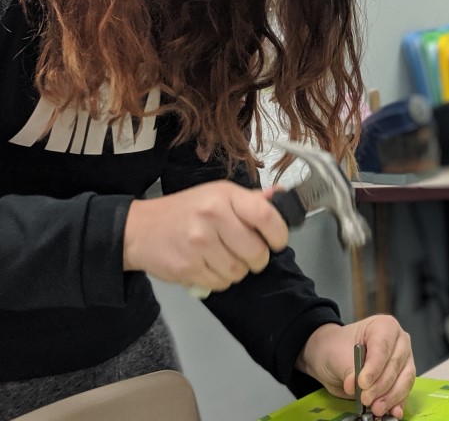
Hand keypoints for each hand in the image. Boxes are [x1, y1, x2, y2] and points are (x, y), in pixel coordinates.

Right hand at [123, 180, 287, 292]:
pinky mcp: (187, 266)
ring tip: (223, 258)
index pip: (266, 216)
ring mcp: (198, 242)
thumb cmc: (184, 211)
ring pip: (239, 271)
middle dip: (258, 258)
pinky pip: (220, 283)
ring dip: (237, 270)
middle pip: (256, 251)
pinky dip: (219, 280)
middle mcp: (212, 216)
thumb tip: (281, 195)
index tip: (276, 242)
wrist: (138, 229)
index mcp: (224, 196)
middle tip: (248, 254)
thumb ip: (250, 199)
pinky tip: (209, 266)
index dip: (278, 234)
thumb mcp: (217, 195)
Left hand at [296, 317, 414, 418]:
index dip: (375, 367)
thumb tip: (355, 386)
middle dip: (381, 385)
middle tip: (366, 399)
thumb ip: (349, 370)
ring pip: (405, 380)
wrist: (333, 358)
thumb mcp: (337, 355)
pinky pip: (404, 392)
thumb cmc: (337, 349)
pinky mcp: (403, 379)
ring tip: (376, 409)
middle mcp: (399, 342)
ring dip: (391, 397)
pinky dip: (397, 403)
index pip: (384, 347)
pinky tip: (392, 411)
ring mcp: (404, 360)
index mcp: (385, 326)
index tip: (362, 382)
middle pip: (396, 365)